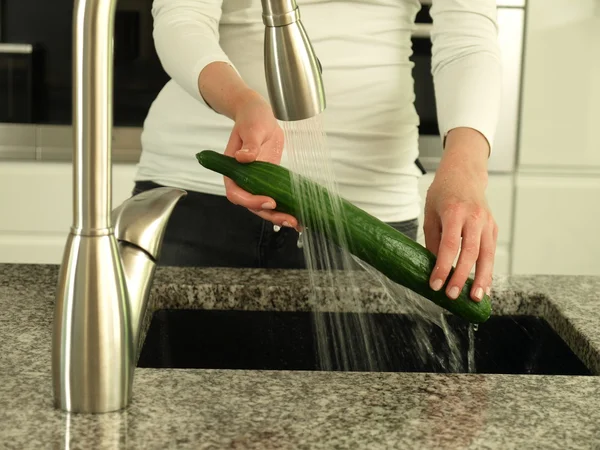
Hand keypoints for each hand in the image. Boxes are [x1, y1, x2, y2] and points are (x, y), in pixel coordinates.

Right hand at [223, 89, 298, 228]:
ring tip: (297, 222)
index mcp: (232, 170)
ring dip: (279, 216)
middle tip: (290, 219)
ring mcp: (255, 182)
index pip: (237, 193)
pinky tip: (299, 215)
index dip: (251, 201)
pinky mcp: (268, 181)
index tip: (269, 201)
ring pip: (264, 206)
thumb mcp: (252, 129)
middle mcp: (242, 180)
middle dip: (270, 215)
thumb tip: (244, 157)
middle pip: (252, 205)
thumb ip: (249, 144)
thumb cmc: (251, 119)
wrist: (259, 115)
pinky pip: (275, 198)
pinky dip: (286, 207)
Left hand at [423, 128, 497, 302]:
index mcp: (455, 212)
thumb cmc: (443, 194)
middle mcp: (475, 218)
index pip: (450, 245)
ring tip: (475, 298)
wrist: (465, 174)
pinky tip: (484, 287)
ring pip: (487, 255)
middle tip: (452, 296)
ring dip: (481, 279)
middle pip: (471, 252)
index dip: (443, 267)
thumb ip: (432, 240)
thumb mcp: (430, 213)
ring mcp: (487, 223)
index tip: (435, 284)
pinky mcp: (493, 228)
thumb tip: (432, 267)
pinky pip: (491, 253)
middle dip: (462, 277)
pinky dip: (488, 271)